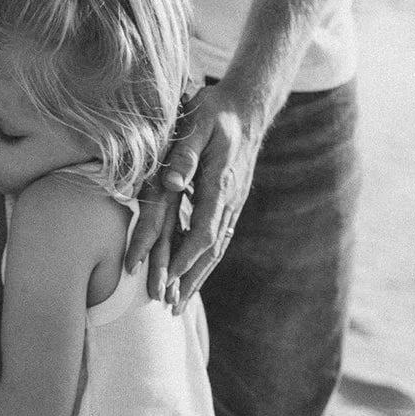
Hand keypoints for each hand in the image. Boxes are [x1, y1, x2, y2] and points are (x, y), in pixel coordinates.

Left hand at [130, 82, 265, 309]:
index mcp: (219, 185)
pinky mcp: (231, 202)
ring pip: (216, 248)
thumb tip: (171, 181)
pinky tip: (195, 273)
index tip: (168, 279)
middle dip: (190, 280)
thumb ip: (185, 154)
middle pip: (210, 250)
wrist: (246, 107)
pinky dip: (206, 260)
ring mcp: (232, 204)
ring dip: (198, 276)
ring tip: (180, 302)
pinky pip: (218, 238)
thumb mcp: (197, 123)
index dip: (185, 258)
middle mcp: (229, 200)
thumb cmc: (215, 111)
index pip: (203, 231)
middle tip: (171, 308)